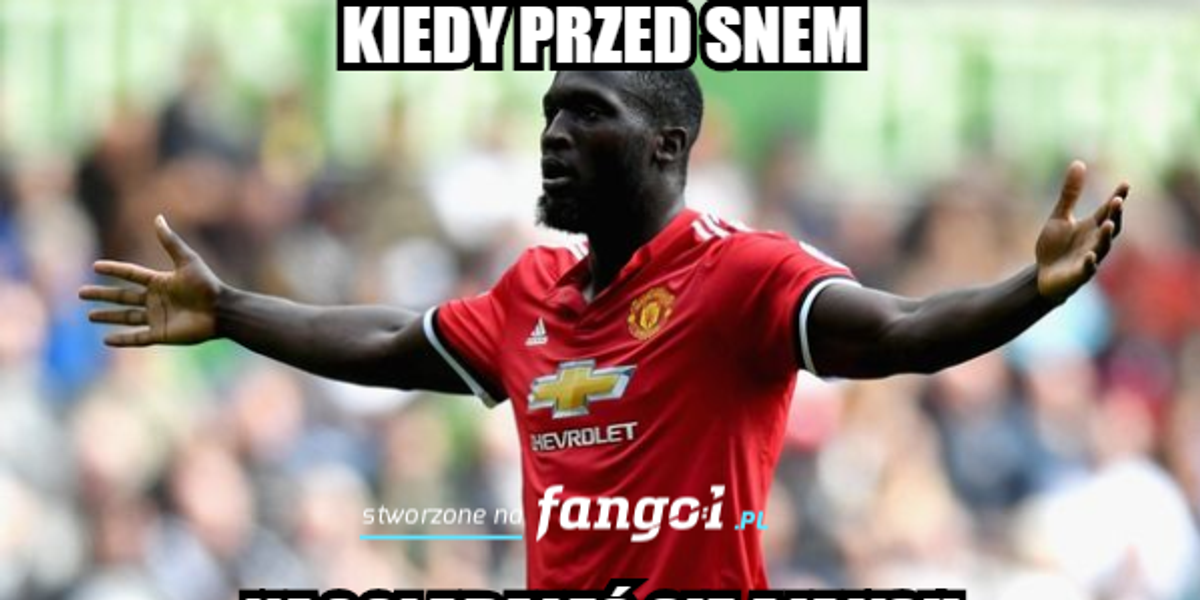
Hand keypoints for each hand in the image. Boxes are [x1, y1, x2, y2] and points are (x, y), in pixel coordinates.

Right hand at [79, 216, 223, 345]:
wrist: (221, 310)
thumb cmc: (206, 285)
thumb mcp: (186, 260)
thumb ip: (170, 241)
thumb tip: (158, 217)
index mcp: (160, 282)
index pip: (130, 274)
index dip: (114, 270)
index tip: (95, 266)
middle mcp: (156, 300)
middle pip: (123, 297)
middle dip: (102, 295)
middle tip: (81, 293)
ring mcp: (157, 318)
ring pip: (127, 317)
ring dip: (108, 317)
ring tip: (89, 315)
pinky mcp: (161, 334)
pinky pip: (137, 338)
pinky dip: (122, 340)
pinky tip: (106, 340)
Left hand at [1035, 161, 1128, 302]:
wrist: (1043, 275)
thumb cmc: (1055, 247)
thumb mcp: (1059, 216)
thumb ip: (1070, 194)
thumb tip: (1078, 163)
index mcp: (1092, 226)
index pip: (1107, 210)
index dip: (1117, 197)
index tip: (1125, 183)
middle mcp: (1095, 241)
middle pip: (1110, 226)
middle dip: (1115, 215)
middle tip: (1118, 201)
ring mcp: (1090, 258)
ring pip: (1102, 247)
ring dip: (1105, 236)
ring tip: (1108, 224)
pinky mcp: (1079, 274)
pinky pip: (1088, 269)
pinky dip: (1089, 263)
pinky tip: (1089, 256)